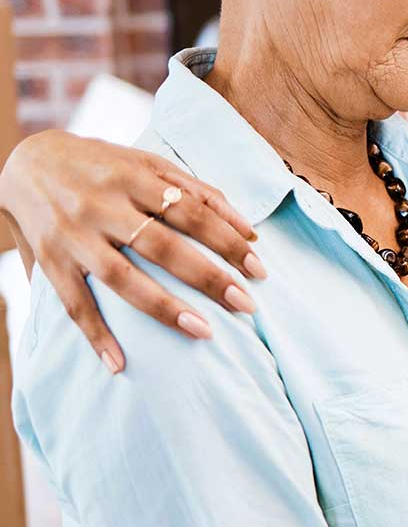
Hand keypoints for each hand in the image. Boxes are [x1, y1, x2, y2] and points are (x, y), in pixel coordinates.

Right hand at [0, 131, 264, 370]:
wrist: (27, 162)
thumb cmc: (105, 165)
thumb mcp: (151, 163)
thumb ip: (201, 193)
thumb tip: (250, 232)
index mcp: (133, 177)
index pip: (192, 212)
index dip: (228, 241)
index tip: (260, 270)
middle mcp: (102, 206)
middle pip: (162, 246)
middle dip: (208, 277)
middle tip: (246, 304)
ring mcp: (74, 236)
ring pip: (122, 277)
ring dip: (164, 308)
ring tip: (204, 332)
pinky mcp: (50, 261)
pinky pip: (74, 304)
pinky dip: (96, 336)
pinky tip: (120, 364)